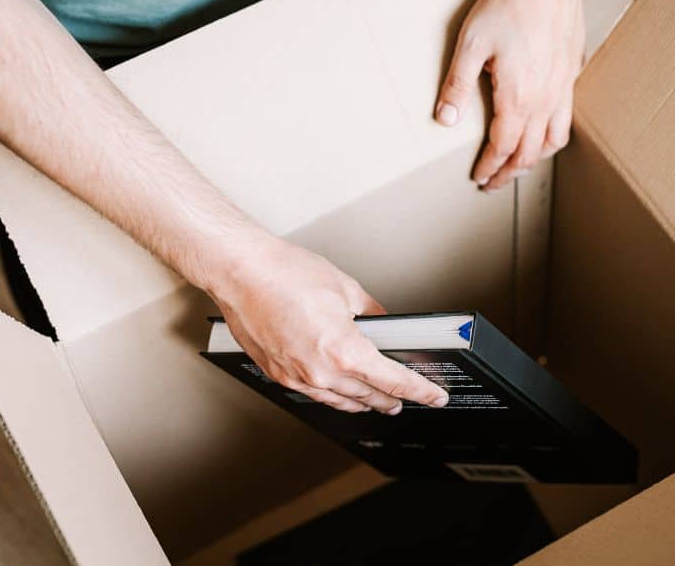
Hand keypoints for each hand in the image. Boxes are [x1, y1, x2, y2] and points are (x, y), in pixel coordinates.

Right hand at [208, 232, 449, 413]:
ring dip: (364, 403)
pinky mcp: (279, 374)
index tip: (434, 397)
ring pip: (341, 401)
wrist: (240, 272)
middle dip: (393, 400)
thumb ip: (372, 313)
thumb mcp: (346, 289)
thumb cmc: (284, 274)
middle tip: (409, 400)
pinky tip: (339, 391)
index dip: (420, 391)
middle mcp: (320, 372)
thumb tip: (383, 323)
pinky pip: (315, 394)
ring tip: (378, 402)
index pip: (394, 381)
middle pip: (369, 397)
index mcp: (343, 351)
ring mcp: (297, 377)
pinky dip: (335, 395)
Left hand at [435, 0, 584, 190]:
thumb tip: (445, 120)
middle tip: (494, 183)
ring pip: (553, 139)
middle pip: (529, 152)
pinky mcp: (572, 74)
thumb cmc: (508, 6)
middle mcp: (545, 100)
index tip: (479, 178)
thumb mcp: (471, 45)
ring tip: (520, 164)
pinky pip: (566, 118)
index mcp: (519, 99)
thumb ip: (457, 86)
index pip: (503, 147)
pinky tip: (544, 130)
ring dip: (535, 158)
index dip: (490, 167)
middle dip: (510, 172)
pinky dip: (553, 135)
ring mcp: (563, 88)